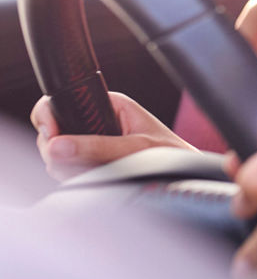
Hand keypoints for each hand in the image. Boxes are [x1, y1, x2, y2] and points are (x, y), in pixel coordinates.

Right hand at [31, 92, 196, 180]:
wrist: (186, 176)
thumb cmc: (172, 153)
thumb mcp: (136, 148)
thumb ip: (98, 147)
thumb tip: (58, 147)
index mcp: (108, 104)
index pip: (61, 101)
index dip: (48, 118)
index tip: (51, 137)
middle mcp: (97, 120)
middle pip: (53, 131)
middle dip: (56, 150)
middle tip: (71, 164)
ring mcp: (92, 141)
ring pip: (57, 152)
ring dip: (65, 165)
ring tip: (92, 171)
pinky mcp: (91, 160)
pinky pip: (66, 167)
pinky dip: (72, 175)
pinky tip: (91, 177)